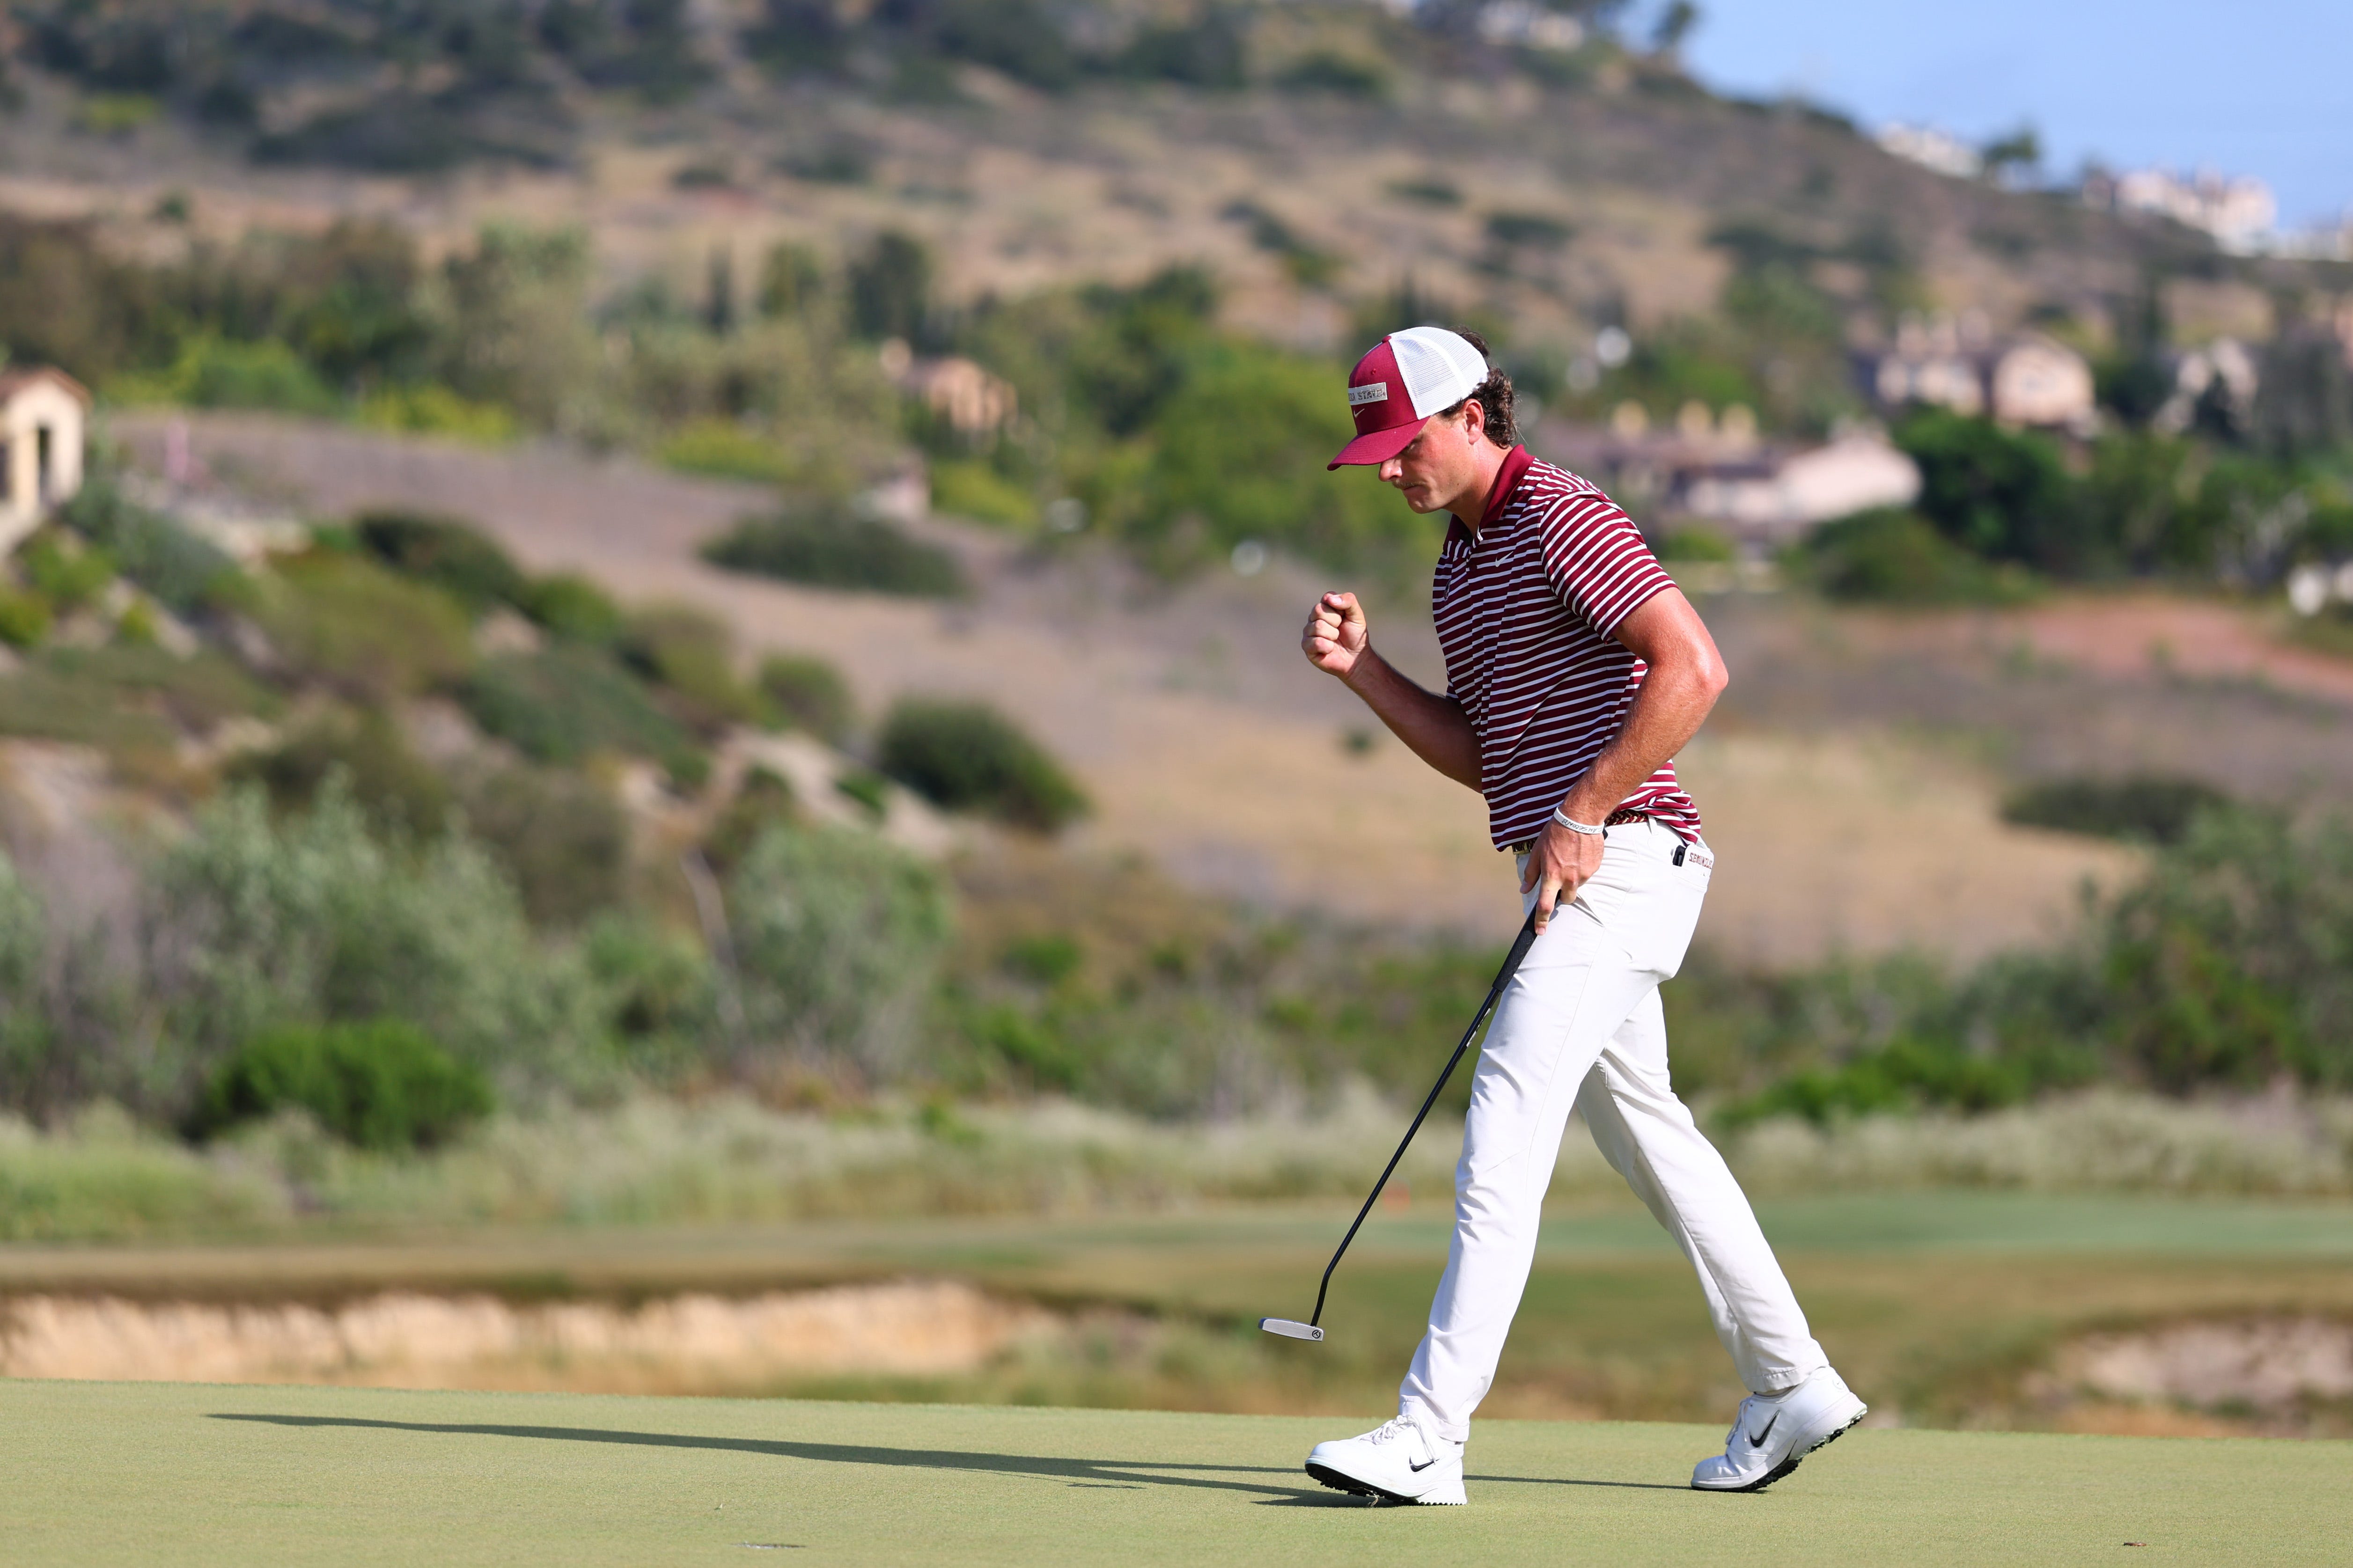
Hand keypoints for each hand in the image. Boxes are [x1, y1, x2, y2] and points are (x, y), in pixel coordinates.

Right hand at [1301, 591, 1369, 679]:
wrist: (1356, 657)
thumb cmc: (1355, 635)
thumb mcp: (1357, 615)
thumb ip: (1348, 600)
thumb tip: (1329, 599)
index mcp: (1324, 607)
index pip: (1326, 598)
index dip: (1339, 609)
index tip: (1344, 617)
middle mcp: (1314, 618)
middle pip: (1318, 610)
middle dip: (1335, 622)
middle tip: (1340, 630)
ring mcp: (1309, 632)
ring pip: (1318, 626)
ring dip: (1333, 635)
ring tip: (1335, 640)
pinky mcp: (1307, 646)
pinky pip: (1315, 642)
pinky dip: (1327, 647)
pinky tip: (1330, 650)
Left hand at [1519, 818, 1605, 932]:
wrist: (1579, 819)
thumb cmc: (1555, 833)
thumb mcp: (1537, 852)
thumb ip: (1531, 873)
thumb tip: (1524, 889)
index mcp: (1552, 876)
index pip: (1545, 906)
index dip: (1541, 921)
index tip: (1540, 931)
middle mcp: (1569, 879)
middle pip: (1566, 899)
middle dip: (1562, 894)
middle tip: (1559, 878)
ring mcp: (1584, 874)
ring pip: (1577, 886)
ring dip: (1572, 879)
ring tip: (1569, 859)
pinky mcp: (1595, 868)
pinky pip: (1587, 875)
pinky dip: (1582, 869)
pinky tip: (1579, 854)